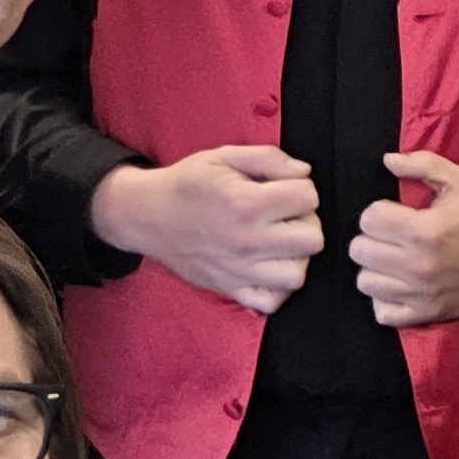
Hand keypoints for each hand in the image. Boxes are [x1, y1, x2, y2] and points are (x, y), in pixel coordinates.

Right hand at [91, 148, 321, 315]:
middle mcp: (246, 241)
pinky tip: (269, 267)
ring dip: (295, 256)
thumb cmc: (187, 183)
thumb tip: (304, 171)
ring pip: (297, 275)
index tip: (284, 188)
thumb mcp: (223, 156)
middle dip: (305, 221)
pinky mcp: (229, 289)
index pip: (308, 198)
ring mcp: (238, 271)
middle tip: (285, 214)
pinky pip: (271, 303)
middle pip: (312, 239)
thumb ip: (268, 158)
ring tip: (279, 242)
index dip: (302, 188)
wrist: (146, 215)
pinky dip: (277, 288)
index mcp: (246, 204)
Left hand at [350, 152, 458, 329]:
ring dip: (375, 269)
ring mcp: (420, 293)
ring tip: (392, 261)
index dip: (377, 212)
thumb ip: (423, 165)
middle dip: (371, 238)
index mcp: (424, 230)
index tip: (393, 214)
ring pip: (365, 282)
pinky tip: (397, 285)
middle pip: (360, 251)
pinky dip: (384, 300)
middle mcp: (418, 264)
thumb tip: (388, 160)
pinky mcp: (425, 314)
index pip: (368, 220)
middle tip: (389, 236)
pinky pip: (382, 312)